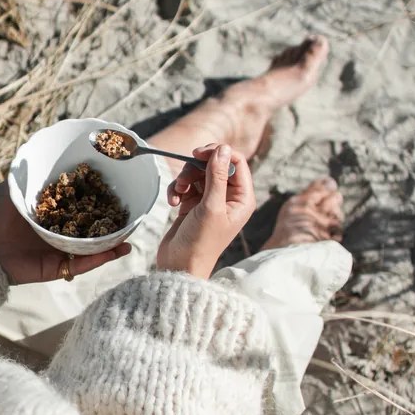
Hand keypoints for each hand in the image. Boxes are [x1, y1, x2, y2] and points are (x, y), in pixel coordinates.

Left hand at [0, 181, 131, 283]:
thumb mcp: (10, 189)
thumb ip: (28, 175)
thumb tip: (41, 152)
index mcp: (48, 211)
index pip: (77, 202)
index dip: (95, 197)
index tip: (114, 188)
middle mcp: (56, 230)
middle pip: (89, 226)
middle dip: (109, 221)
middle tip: (129, 214)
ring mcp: (58, 250)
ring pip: (91, 246)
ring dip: (112, 242)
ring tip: (131, 235)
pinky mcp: (57, 268)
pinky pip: (82, 264)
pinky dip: (101, 258)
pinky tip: (119, 249)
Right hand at [156, 144, 254, 278]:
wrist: (179, 266)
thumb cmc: (200, 242)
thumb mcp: (211, 207)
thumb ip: (217, 175)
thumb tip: (223, 148)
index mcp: (242, 199)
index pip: (236, 162)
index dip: (218, 153)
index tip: (198, 154)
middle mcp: (229, 198)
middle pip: (214, 165)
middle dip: (196, 168)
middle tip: (184, 176)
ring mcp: (210, 201)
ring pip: (197, 173)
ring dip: (184, 179)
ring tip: (177, 192)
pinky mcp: (193, 205)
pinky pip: (186, 185)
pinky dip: (177, 189)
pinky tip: (172, 202)